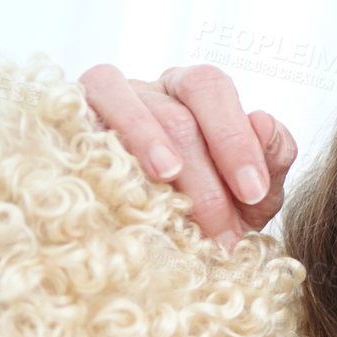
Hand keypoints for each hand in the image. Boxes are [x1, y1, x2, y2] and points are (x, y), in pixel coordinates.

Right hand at [79, 63, 297, 249]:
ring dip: (146, 140)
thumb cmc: (210, 210)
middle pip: (173, 111)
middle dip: (203, 177)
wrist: (156, 246)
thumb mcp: (252, 195)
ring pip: (118, 97)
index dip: (234, 138)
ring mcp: (102, 103)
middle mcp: (151, 91)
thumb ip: (271, 161)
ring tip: (168, 180)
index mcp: (196, 95)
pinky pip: (70, 115)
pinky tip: (109, 179)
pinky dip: (90, 140)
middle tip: (222, 235)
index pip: (212, 90)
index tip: (253, 193)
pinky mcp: (65, 123)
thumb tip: (264, 122)